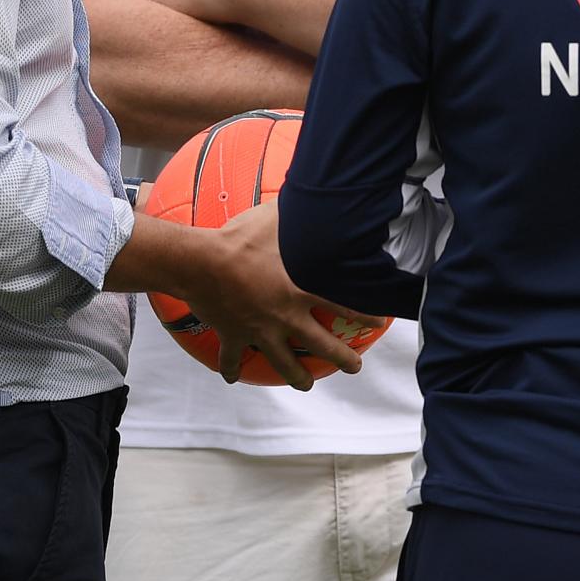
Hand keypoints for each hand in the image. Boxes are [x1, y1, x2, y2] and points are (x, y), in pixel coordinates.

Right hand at [172, 203, 363, 390]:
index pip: (343, 304)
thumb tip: (318, 194)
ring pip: (284, 363)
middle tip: (354, 366)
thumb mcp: (276, 219)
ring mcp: (260, 331)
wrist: (200, 262)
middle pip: (321, 345)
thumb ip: (299, 215)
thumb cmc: (240, 237)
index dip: (365, 314)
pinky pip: (232, 359)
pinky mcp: (233, 336)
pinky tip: (233, 378)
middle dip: (343, 359)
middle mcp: (286, 316)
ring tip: (306, 386)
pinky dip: (232, 369)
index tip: (379, 323)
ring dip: (296, 377)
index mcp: (301, 289)